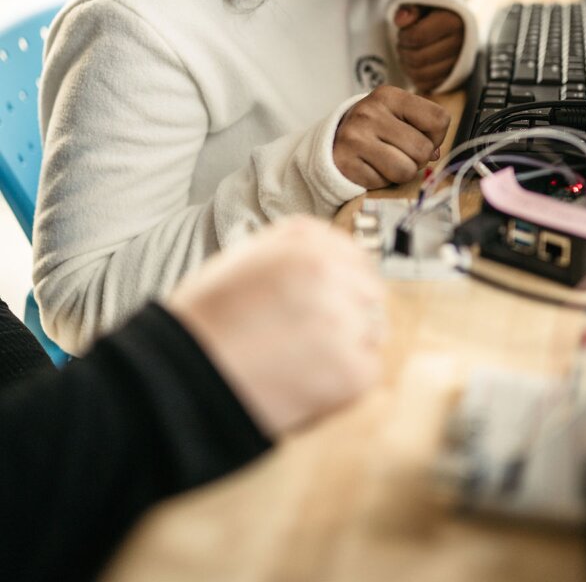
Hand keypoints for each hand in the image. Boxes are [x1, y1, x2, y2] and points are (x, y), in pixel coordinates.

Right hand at [165, 216, 383, 436]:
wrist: (177, 376)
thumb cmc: (204, 321)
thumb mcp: (246, 259)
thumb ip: (295, 253)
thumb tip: (340, 263)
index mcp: (305, 240)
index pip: (355, 257)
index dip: (341, 286)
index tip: (322, 307)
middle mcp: (329, 270)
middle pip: (369, 294)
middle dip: (347, 316)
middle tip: (304, 342)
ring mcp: (343, 318)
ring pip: (370, 332)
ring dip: (345, 348)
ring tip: (296, 362)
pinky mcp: (351, 369)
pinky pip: (366, 371)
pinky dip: (342, 384)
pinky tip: (302, 383)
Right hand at [333, 83, 449, 188]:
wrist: (333, 143)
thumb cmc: (377, 130)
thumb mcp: (399, 116)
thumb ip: (424, 128)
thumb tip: (434, 154)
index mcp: (388, 95)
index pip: (438, 119)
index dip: (436, 136)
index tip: (420, 137)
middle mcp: (369, 112)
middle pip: (423, 149)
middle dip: (418, 158)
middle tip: (401, 153)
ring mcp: (355, 138)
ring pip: (407, 170)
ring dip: (402, 172)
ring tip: (387, 162)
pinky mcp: (346, 163)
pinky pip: (383, 183)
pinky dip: (381, 181)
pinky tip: (370, 168)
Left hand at [394, 4, 463, 93]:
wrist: (452, 26)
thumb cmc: (433, 14)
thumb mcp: (423, 5)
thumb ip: (410, 10)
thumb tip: (401, 19)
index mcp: (453, 21)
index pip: (418, 36)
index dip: (404, 37)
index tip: (403, 33)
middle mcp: (460, 44)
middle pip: (418, 58)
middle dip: (403, 52)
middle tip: (402, 45)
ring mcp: (458, 64)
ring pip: (421, 74)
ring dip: (406, 65)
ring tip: (407, 54)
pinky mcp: (453, 78)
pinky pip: (426, 85)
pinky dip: (414, 77)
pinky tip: (414, 65)